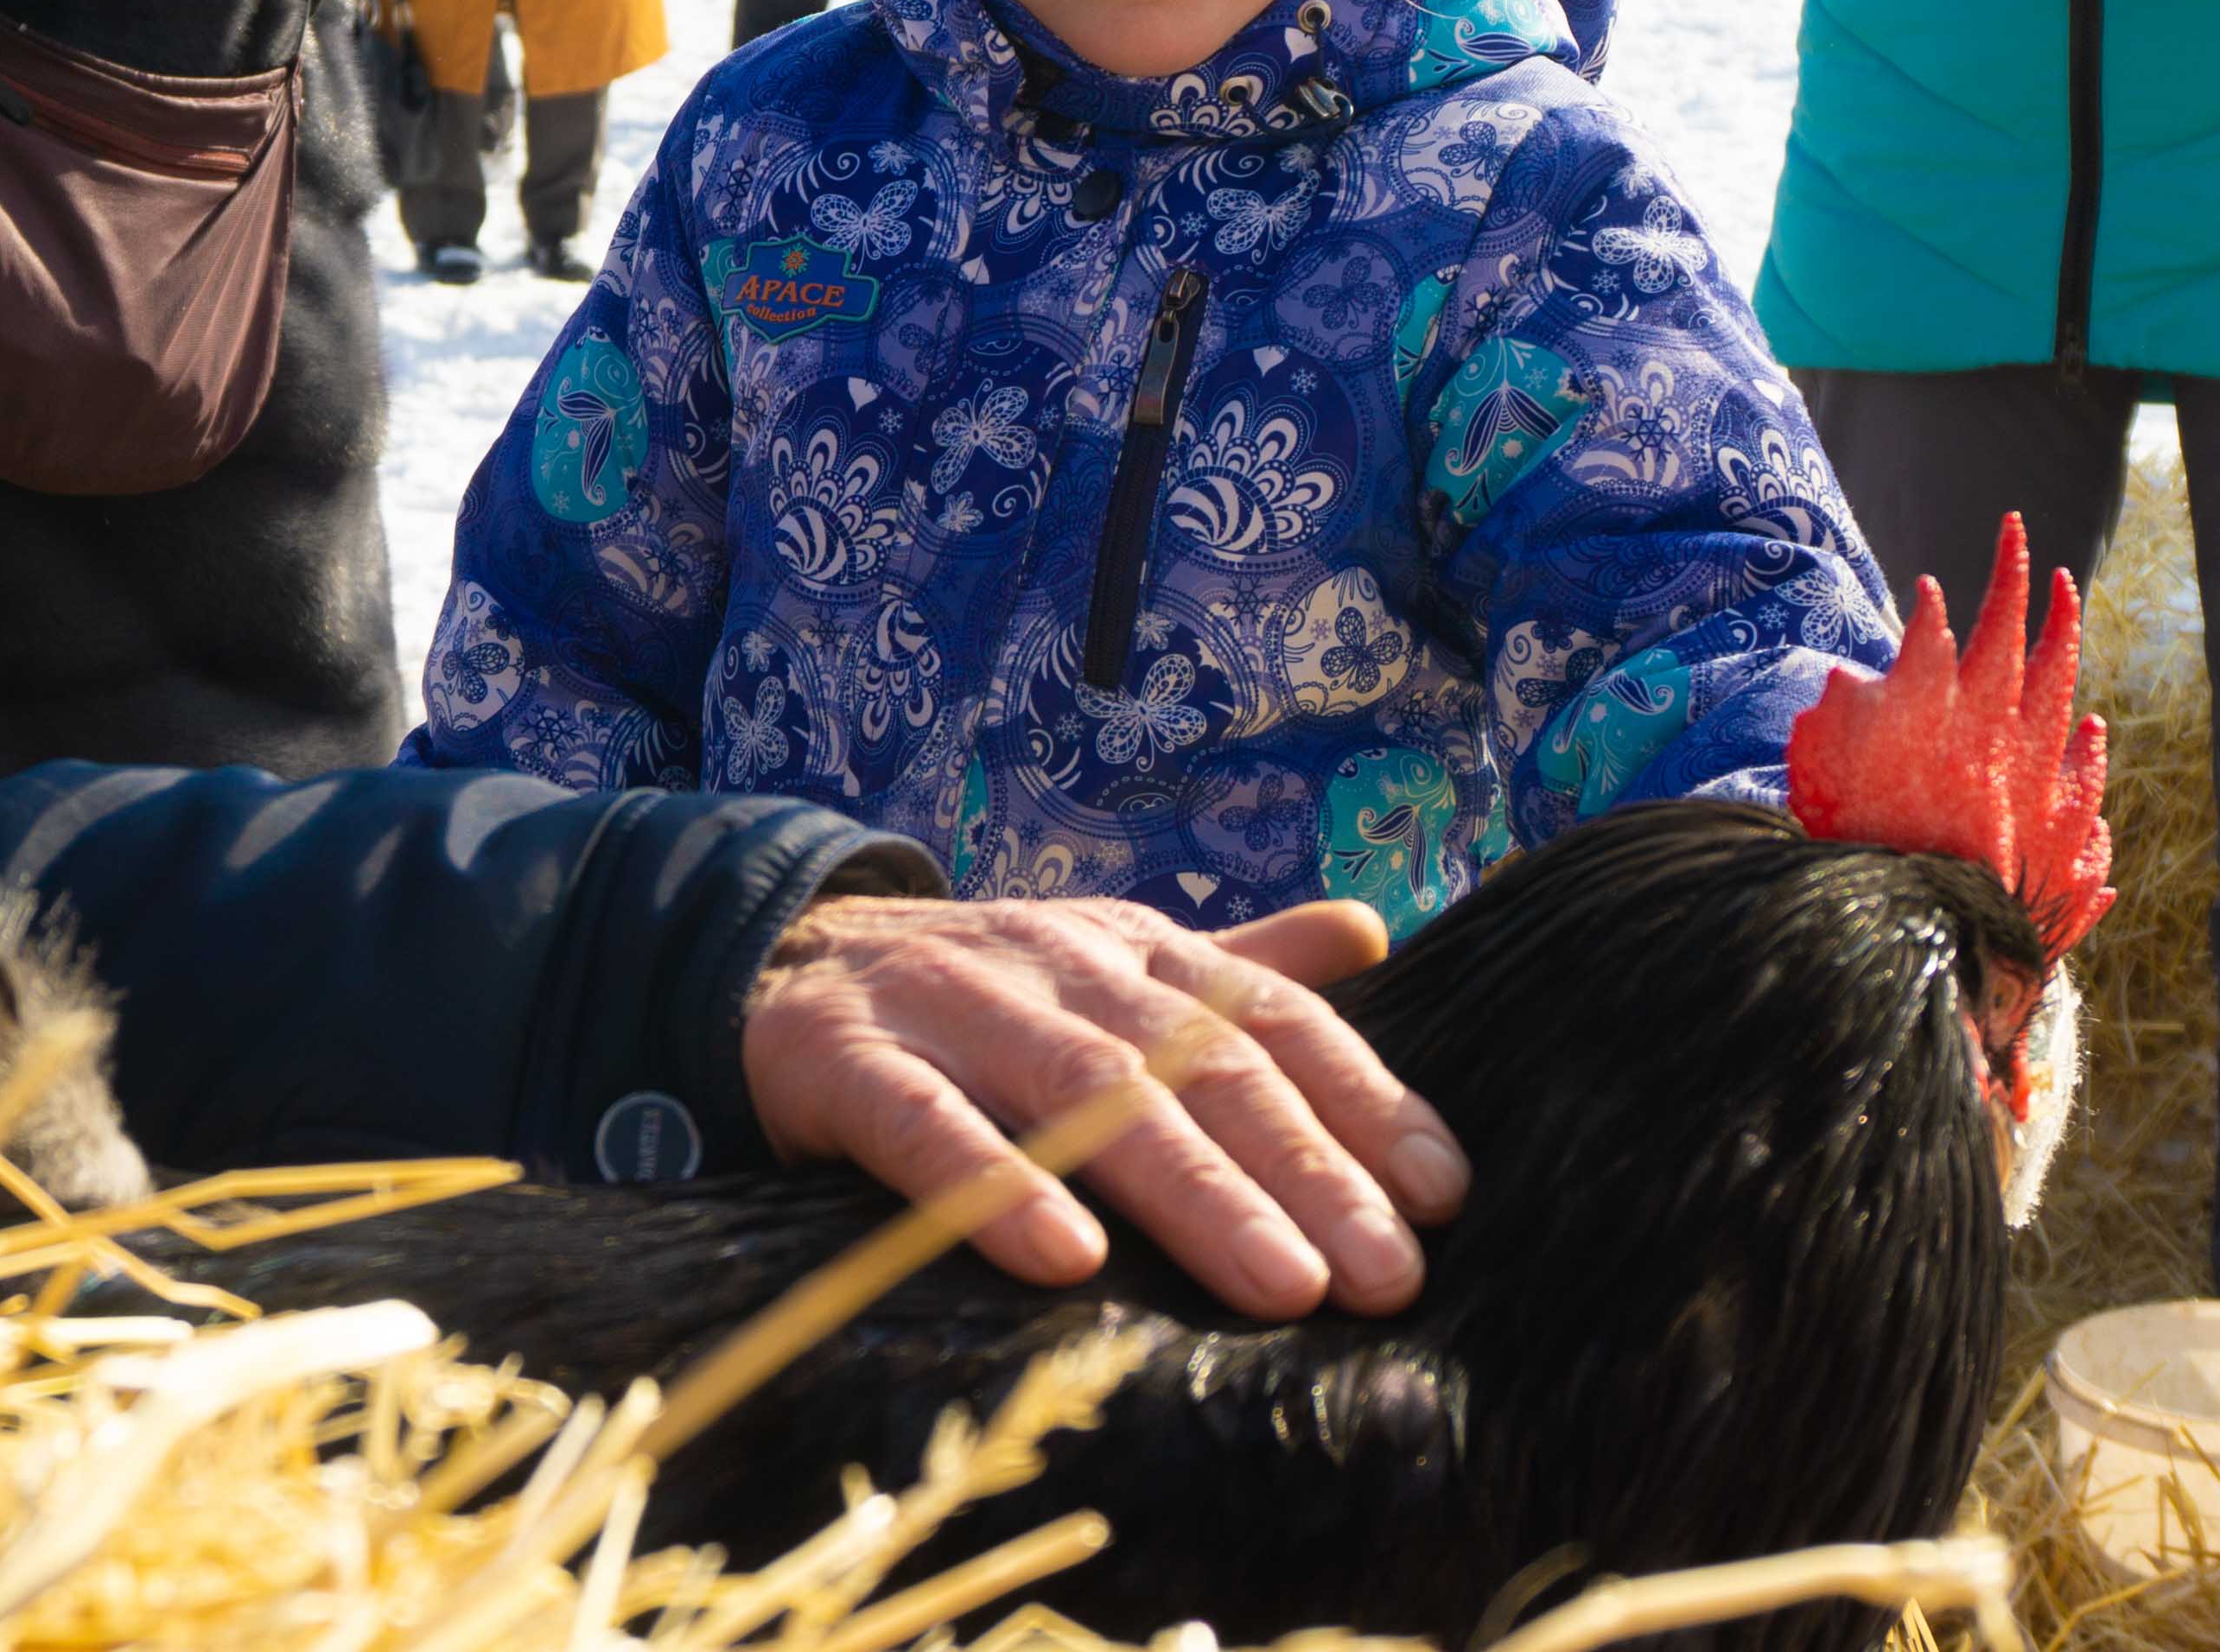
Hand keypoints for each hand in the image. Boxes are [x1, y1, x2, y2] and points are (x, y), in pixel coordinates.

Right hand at [740, 892, 1466, 1319]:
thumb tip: (1377, 935)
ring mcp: (953, 1008)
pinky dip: (994, 1186)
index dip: (1363, 1099)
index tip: (1444, 1197)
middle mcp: (1061, 966)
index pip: (1273, 1019)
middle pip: (1201, 1066)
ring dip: (1193, 1190)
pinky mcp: (846, 1061)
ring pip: (1089, 1097)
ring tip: (1282, 1283)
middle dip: (1305, 1169)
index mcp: (1136, 950)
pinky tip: (1063, 1260)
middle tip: (1388, 1277)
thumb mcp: (1113, 968)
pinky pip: (926, 1126)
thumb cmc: (982, 998)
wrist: (776, 962)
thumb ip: (1239, 966)